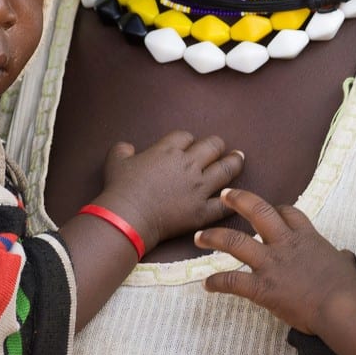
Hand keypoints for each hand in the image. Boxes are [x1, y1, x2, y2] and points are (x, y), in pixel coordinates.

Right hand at [94, 131, 244, 248]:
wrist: (127, 216)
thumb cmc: (121, 188)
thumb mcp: (116, 161)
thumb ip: (122, 149)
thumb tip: (126, 147)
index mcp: (169, 150)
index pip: (186, 137)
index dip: (189, 140)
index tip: (189, 145)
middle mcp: (189, 165)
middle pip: (212, 147)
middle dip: (217, 145)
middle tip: (221, 147)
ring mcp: (198, 188)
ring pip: (226, 169)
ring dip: (234, 162)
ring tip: (239, 158)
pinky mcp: (202, 211)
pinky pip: (223, 204)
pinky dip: (232, 200)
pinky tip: (236, 196)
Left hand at [199, 187, 355, 335]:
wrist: (341, 306)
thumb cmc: (347, 287)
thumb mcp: (345, 264)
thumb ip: (339, 258)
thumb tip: (342, 257)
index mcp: (306, 237)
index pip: (287, 212)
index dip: (277, 209)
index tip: (270, 209)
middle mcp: (284, 244)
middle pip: (258, 211)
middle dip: (239, 200)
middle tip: (225, 195)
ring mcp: (270, 264)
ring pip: (234, 242)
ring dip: (214, 237)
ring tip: (199, 236)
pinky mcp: (261, 287)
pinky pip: (232, 281)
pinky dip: (217, 282)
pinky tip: (207, 284)